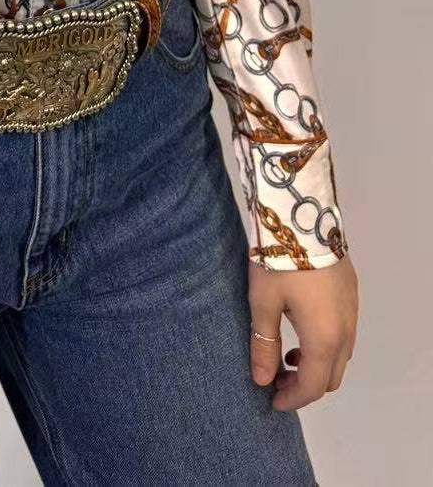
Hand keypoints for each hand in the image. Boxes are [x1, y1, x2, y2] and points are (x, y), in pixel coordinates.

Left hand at [248, 254, 358, 409]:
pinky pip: (345, 334)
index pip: (312, 386)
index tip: (271, 400)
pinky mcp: (352, 294)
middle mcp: (346, 330)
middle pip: (331, 376)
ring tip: (288, 354)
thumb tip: (261, 379)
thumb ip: (264, 344)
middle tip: (277, 378)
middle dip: (305, 385)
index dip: (292, 399)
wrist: (303, 215)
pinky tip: (304, 328)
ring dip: (318, 364)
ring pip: (341, 356)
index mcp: (324, 338)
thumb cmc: (279, 260)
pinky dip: (327, 344)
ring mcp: (353, 311)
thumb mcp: (263, 302)